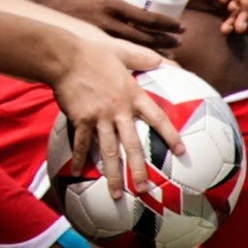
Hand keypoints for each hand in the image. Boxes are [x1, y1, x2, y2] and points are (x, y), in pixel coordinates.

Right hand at [28, 0, 182, 49]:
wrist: (38, 8)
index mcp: (110, 4)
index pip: (146, 16)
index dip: (166, 23)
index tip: (180, 27)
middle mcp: (108, 22)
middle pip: (144, 36)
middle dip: (164, 41)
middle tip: (179, 44)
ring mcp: (99, 37)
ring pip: (133, 48)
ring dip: (153, 53)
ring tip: (170, 56)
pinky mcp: (91, 47)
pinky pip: (118, 55)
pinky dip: (134, 60)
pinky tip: (144, 64)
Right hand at [53, 39, 181, 198]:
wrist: (64, 57)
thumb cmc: (92, 54)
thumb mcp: (122, 52)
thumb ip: (143, 59)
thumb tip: (163, 59)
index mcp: (132, 95)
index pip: (157, 118)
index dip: (171, 136)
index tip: (183, 152)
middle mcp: (118, 110)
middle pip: (133, 145)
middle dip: (140, 170)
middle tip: (146, 190)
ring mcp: (98, 117)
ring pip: (108, 151)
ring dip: (112, 175)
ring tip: (115, 195)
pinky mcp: (80, 119)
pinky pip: (81, 144)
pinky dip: (79, 159)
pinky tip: (77, 173)